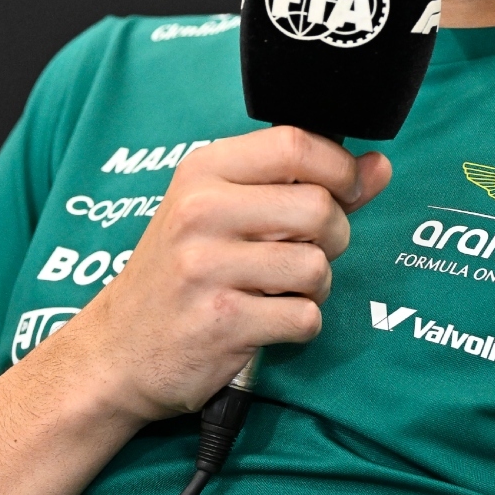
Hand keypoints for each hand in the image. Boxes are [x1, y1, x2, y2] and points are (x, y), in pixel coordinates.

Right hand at [31, 125, 391, 425]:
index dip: (339, 168)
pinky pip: (304, 317)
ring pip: (316, 265)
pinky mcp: (221, 322)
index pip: (295, 143)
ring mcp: (207, 268)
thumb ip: (306, 184)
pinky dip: (299, 325)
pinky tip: (267, 321)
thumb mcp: (227, 210)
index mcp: (203, 172)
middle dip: (334, 235)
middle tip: (307, 250)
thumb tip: (378, 166)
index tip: (346, 190)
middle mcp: (201, 212)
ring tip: (280, 289)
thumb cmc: (181, 271)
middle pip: (318, 207)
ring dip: (315, 285)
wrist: (117, 350)